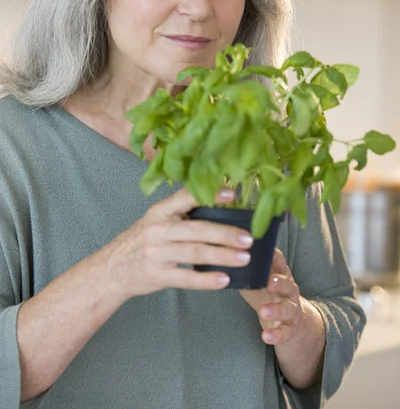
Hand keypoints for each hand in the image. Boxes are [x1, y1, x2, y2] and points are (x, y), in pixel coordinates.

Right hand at [106, 187, 253, 300]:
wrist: (111, 269)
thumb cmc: (142, 242)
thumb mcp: (156, 221)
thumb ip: (181, 215)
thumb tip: (222, 210)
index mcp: (160, 211)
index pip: (186, 198)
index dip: (209, 195)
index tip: (232, 193)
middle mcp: (157, 230)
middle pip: (197, 230)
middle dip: (225, 234)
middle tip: (248, 238)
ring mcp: (156, 253)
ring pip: (195, 254)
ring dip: (222, 256)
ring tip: (244, 258)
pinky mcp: (157, 275)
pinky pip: (186, 278)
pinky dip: (207, 280)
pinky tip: (224, 280)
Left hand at [239, 249, 304, 344]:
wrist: (290, 318)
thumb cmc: (267, 293)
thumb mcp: (258, 280)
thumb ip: (246, 271)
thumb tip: (222, 260)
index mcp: (280, 274)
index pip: (279, 262)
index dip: (274, 257)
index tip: (269, 252)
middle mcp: (289, 289)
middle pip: (287, 284)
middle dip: (279, 282)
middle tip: (270, 282)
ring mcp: (292, 308)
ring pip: (287, 308)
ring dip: (276, 310)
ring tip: (264, 312)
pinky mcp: (292, 327)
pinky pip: (286, 331)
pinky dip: (276, 334)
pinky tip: (266, 336)